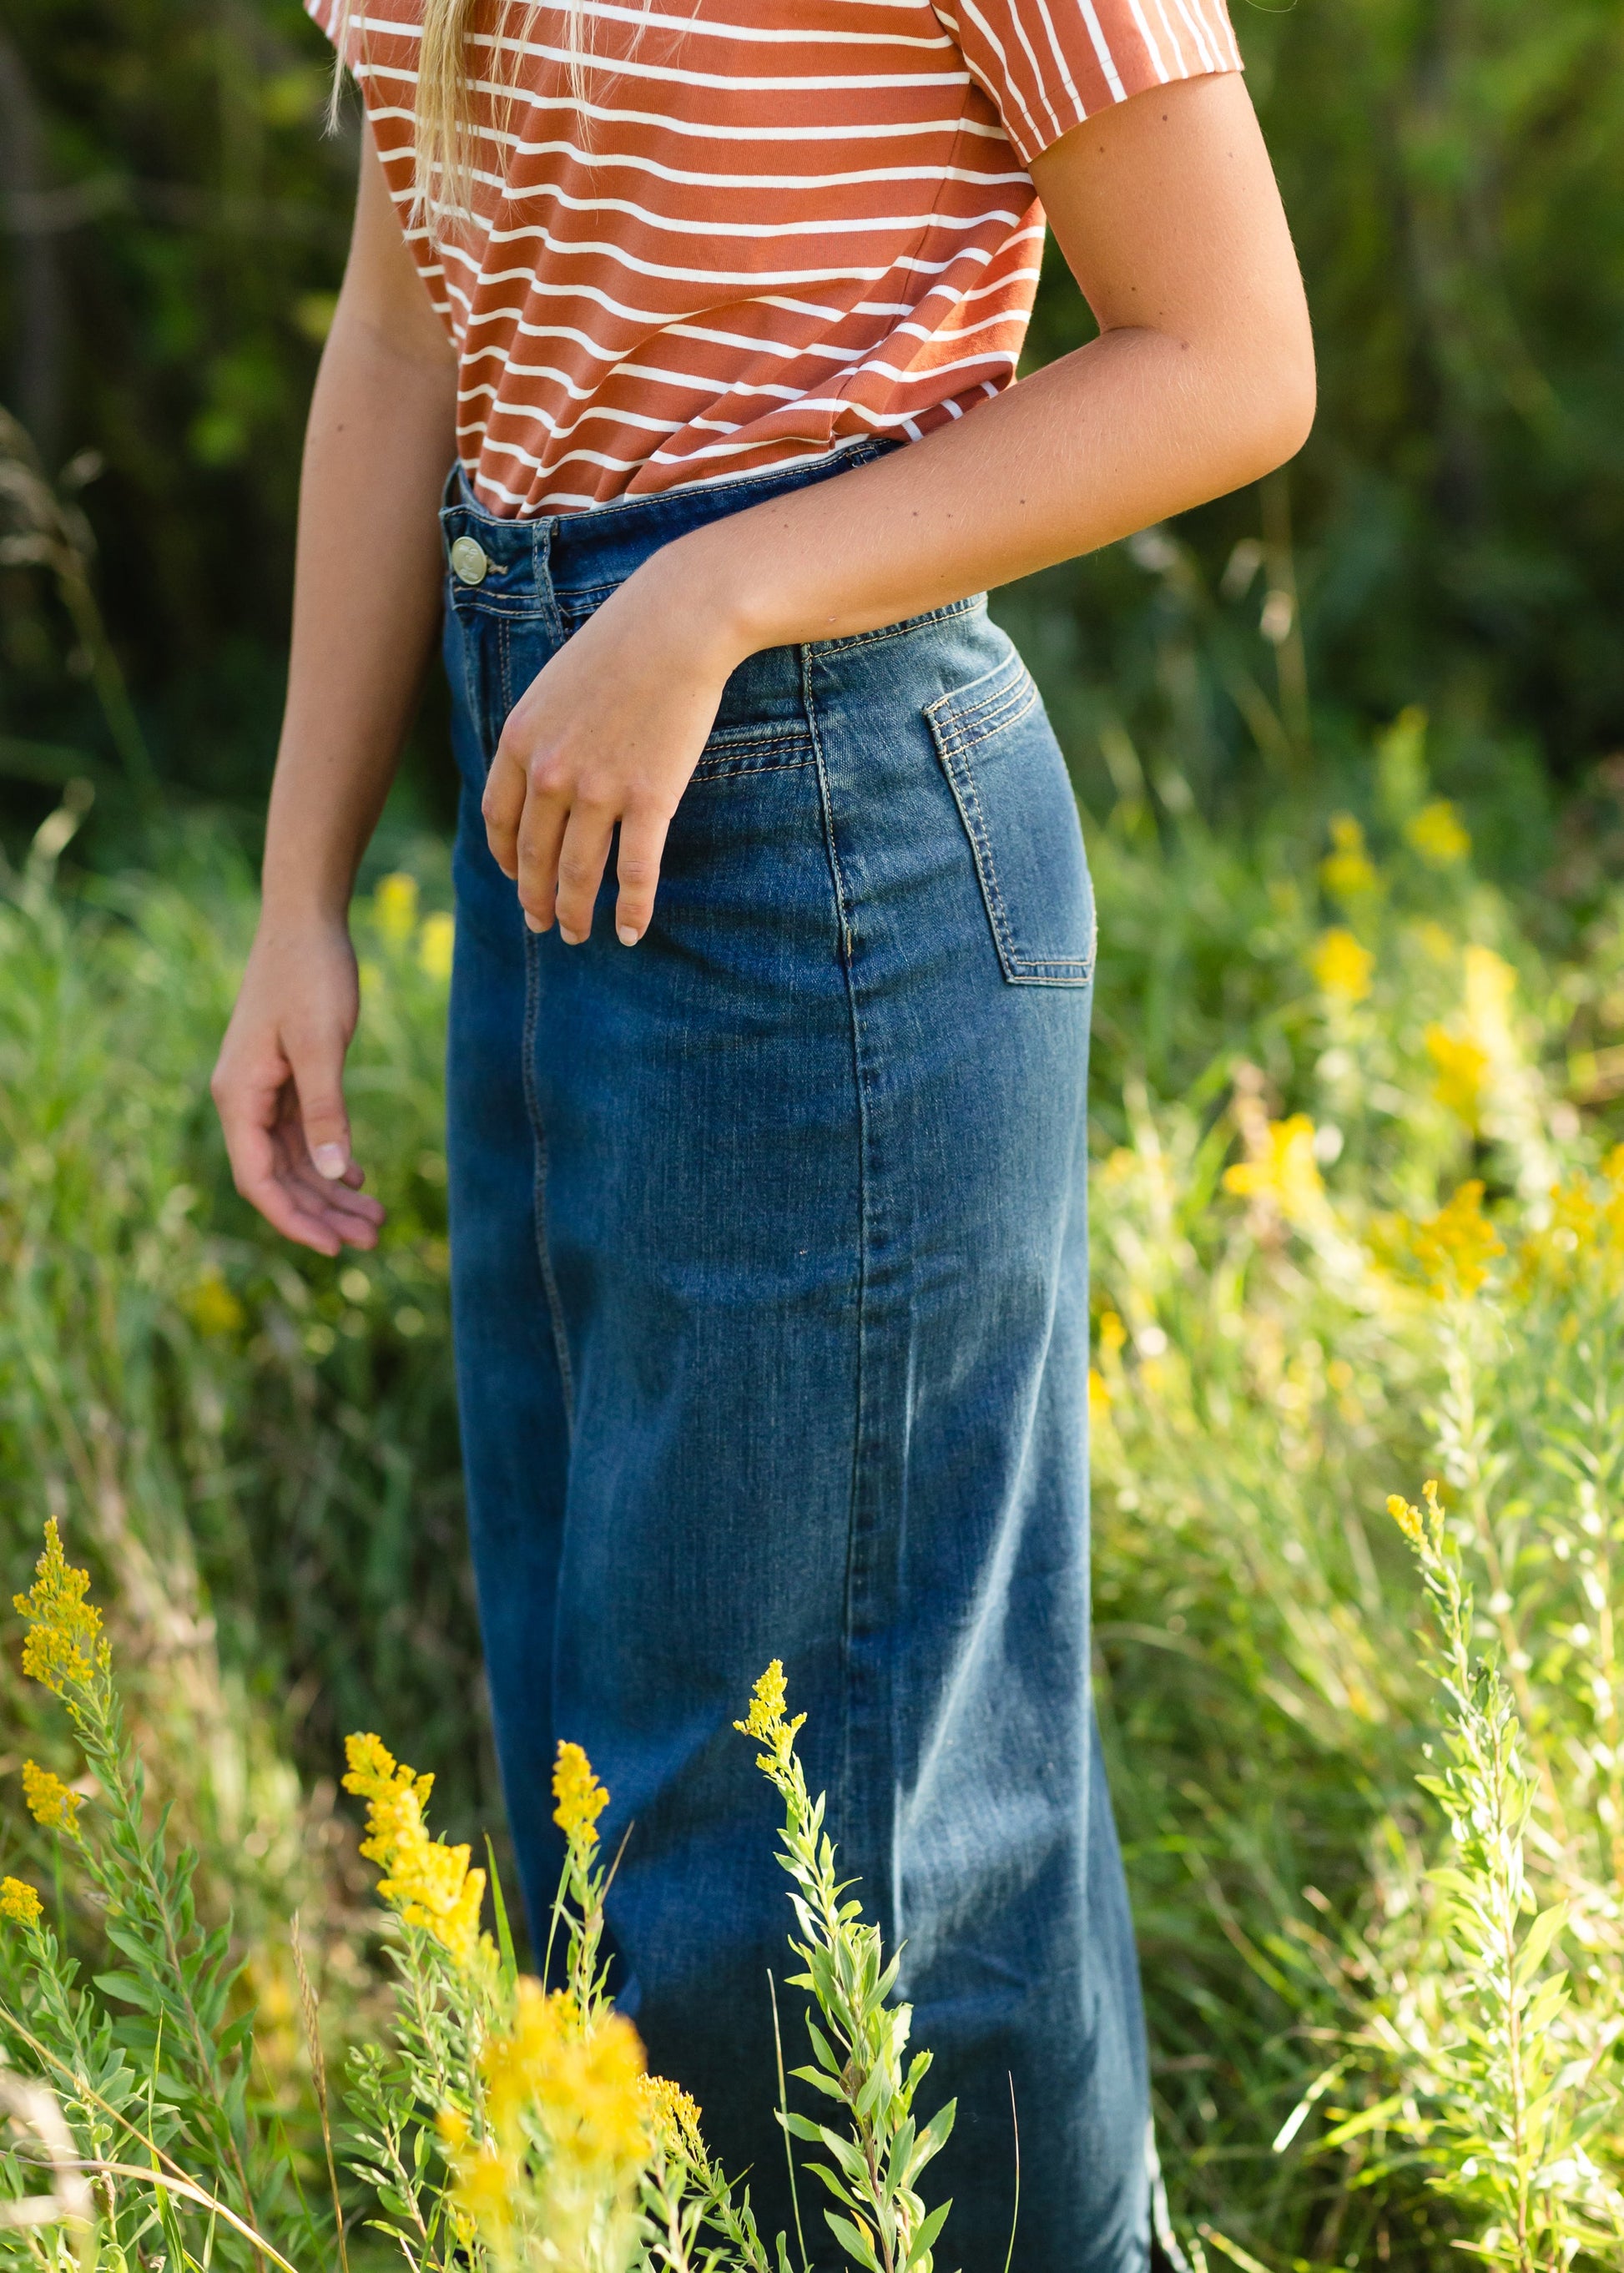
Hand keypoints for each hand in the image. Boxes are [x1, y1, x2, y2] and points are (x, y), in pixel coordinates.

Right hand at [211, 917, 385, 1255]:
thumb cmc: (311, 976)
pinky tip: (359, 1177)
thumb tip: (332, 1175)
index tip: (332, 1249)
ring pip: (295, 1160)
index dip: (294, 1220)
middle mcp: (244, 1101)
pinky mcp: (285, 1079)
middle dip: (322, 1213)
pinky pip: (303, 1135)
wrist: (305, 922)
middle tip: (373, 1241)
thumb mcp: (322, 1045)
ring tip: (377, 1220)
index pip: (260, 1180)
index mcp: (240, 1097)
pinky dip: (330, 1160)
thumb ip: (326, 1111)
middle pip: (279, 1178)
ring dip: (331, 1192)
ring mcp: (264, 1091)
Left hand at [481, 546, 743, 943]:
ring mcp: (599, 789)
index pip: (499, 820)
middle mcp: (550, 773)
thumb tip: (543, 777)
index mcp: (520, 742)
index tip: (517, 881)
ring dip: (576, 914)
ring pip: (579, 873)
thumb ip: (542, 734)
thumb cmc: (623, 645)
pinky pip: (635, 871)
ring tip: (578, 935)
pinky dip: (633, 909)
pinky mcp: (649, 798)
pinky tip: (632, 931)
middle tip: (544, 926)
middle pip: (534, 857)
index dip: (506, 860)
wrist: (677, 622)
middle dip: (536, 900)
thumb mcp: (557, 685)